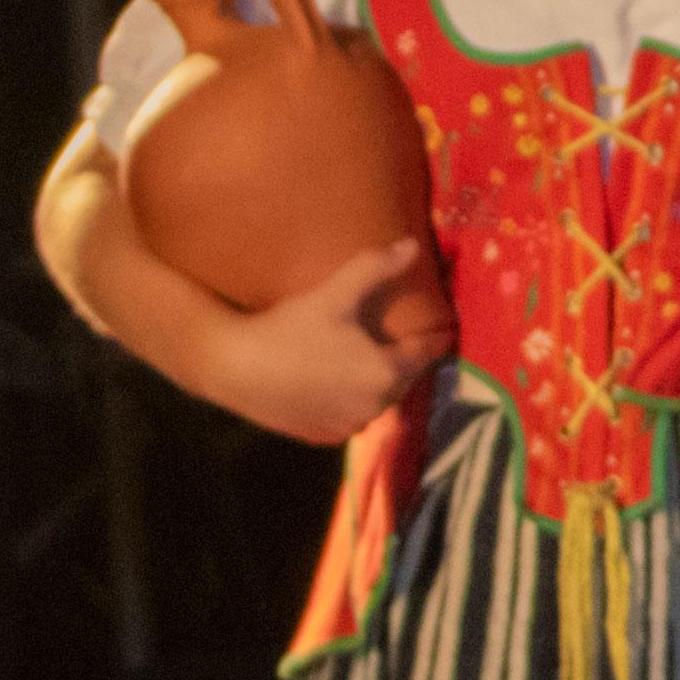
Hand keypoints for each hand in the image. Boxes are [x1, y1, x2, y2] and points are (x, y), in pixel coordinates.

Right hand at [198, 233, 445, 449]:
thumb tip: (411, 245)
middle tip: (414, 341)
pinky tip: (348, 384)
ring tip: (381, 360)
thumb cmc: (287, 331)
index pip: (425, 352)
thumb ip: (374, 268)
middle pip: (404, 377)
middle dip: (410, 359)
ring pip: (380, 399)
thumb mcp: (334, 295)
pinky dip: (358, 398)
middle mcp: (375, 405)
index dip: (437, 337)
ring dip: (384, 381)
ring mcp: (348, 424)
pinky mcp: (323, 434)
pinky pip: (354, 414)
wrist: (233, 369)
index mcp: (386, 372)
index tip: (447, 328)